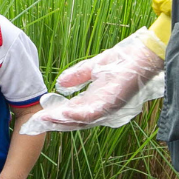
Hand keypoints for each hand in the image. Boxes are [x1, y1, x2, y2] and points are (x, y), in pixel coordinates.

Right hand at [28, 29, 166, 130]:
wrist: (144, 55)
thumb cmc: (124, 60)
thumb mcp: (94, 67)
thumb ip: (78, 76)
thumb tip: (60, 84)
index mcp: (96, 100)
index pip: (72, 112)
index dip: (55, 114)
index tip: (37, 116)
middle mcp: (101, 108)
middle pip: (73, 121)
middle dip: (54, 122)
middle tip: (34, 123)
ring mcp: (107, 108)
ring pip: (80, 120)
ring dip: (61, 120)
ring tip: (43, 119)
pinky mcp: (113, 104)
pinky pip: (92, 114)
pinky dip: (76, 115)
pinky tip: (63, 112)